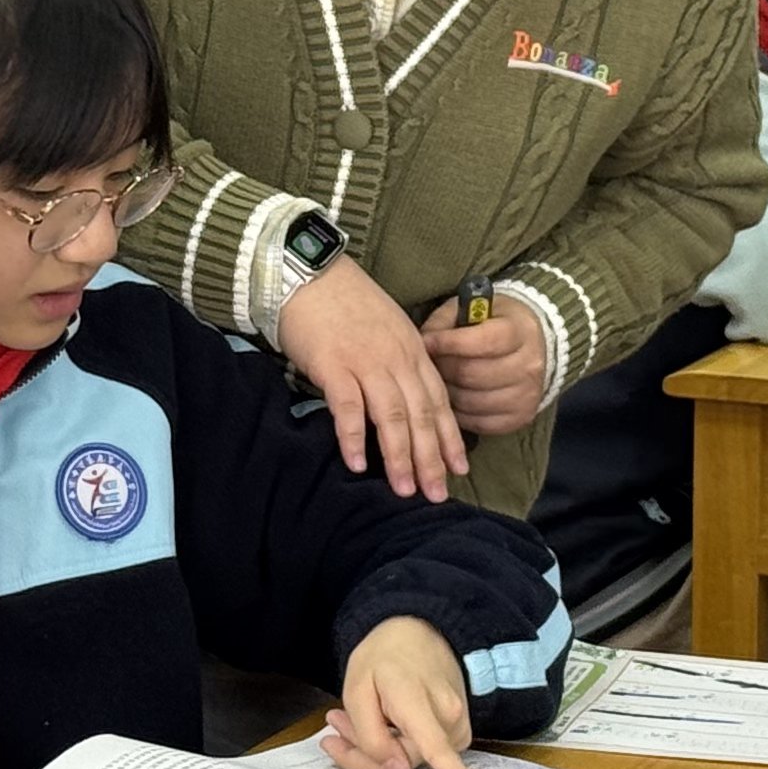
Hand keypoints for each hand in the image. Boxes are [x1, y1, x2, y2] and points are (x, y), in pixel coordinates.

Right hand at [276, 258, 466, 500]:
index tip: (459, 469)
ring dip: (399, 457)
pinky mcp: (333, 365)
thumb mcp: (388, 328)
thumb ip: (401, 362)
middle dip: (431, 459)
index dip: (450, 438)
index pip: (439, 401)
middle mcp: (396, 358)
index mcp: (413, 350)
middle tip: (436, 494)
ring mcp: (366, 361)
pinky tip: (357, 464)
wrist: (308, 273)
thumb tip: (408, 403)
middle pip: (421, 415)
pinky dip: (354, 437)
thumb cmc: (345, 303)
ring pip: (392, 416)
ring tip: (404, 489)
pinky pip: (349, 408)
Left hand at [323, 618, 487, 768]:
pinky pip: (421, 754)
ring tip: (351, 718)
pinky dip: (396, 746)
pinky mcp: (458, 734)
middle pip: (403, 762)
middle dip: (362, 752)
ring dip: (377, 749)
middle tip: (334, 724)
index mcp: (418, 699)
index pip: (436, 746)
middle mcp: (447, 716)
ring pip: (410, 760)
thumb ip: (371, 735)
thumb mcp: (357, 688)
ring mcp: (457, 726)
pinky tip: (380, 723)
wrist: (418, 633)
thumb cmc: (385, 657)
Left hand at [419, 291, 550, 434]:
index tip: (427, 342)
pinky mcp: (521, 416)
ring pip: (472, 401)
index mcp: (520, 330)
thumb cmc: (492, 324)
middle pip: (473, 374)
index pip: (483, 341)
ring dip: (447, 393)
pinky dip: (459, 413)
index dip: (449, 343)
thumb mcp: (470, 311)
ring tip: (439, 381)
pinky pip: (479, 423)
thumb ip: (445, 324)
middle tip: (429, 365)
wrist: (531, 345)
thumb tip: (423, 344)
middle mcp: (530, 364)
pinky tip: (452, 398)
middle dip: (443, 369)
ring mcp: (528, 394)